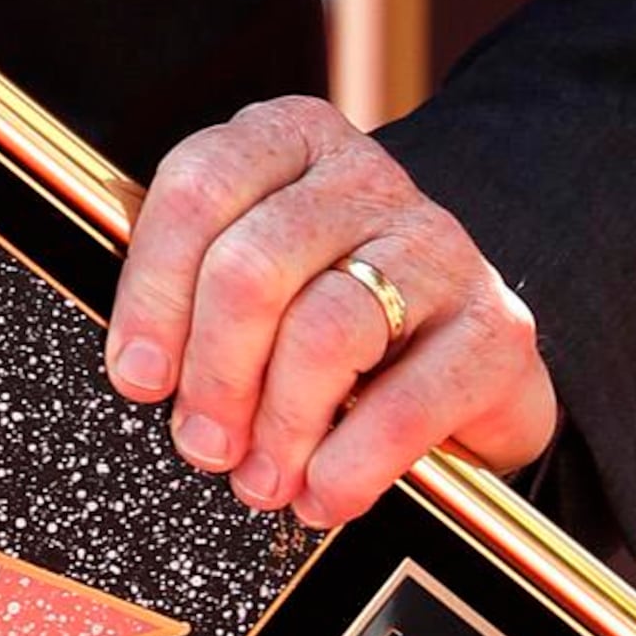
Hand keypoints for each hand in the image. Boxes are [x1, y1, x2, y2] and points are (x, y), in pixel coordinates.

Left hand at [108, 95, 555, 530]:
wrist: (466, 358)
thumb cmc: (328, 318)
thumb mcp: (258, 281)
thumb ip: (194, 296)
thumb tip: (140, 374)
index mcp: (288, 141)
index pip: (197, 188)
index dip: (154, 292)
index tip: (139, 378)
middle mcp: (364, 178)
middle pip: (252, 267)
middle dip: (214, 374)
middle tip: (202, 446)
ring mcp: (437, 246)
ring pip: (324, 330)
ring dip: (279, 425)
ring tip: (260, 481)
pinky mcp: (496, 327)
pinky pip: (405, 403)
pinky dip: (350, 464)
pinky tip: (324, 494)